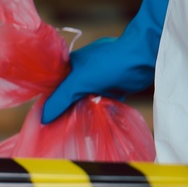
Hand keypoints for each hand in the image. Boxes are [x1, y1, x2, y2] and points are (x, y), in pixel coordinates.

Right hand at [42, 0, 170, 123]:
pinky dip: (98, 112)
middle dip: (66, 110)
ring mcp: (98, 80)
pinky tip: (93, 124)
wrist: (144, 57)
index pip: (54, 87)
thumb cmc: (109, 64)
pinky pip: (100, 103)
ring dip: (83, 113)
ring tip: (76, 129)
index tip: (46, 120)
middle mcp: (82, 72)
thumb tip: (43, 119)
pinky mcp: (112, 87)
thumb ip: (60, 99)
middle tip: (59, 128)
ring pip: (85, 100)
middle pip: (69, 96)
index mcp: (70, 66)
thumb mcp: (79, 81)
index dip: (50, 103)